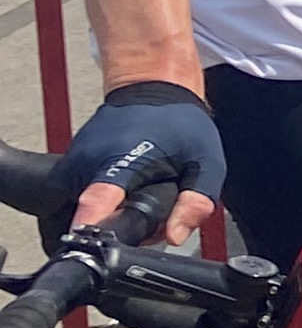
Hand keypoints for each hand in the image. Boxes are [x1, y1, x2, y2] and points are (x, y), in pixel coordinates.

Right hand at [61, 79, 223, 237]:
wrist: (152, 86)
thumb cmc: (180, 122)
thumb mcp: (206, 162)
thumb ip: (196, 201)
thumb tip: (175, 236)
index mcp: (117, 162)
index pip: (95, 203)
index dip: (93, 226)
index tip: (91, 241)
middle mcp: (87, 163)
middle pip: (95, 216)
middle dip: (124, 225)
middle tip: (155, 209)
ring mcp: (74, 161)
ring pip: (87, 207)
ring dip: (115, 211)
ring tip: (142, 193)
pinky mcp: (70, 162)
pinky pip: (83, 194)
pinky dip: (105, 198)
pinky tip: (127, 187)